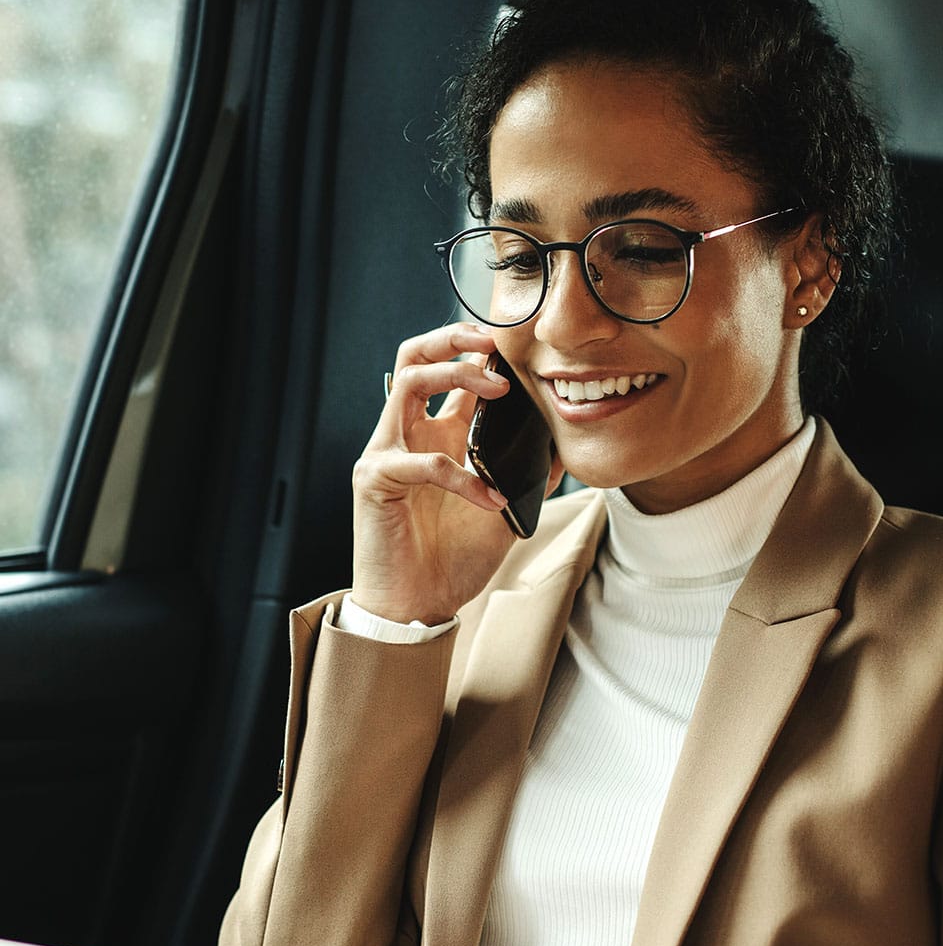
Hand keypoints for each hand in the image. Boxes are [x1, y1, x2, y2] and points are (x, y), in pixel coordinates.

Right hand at [352, 322, 550, 625]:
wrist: (417, 606)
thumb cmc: (452, 560)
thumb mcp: (505, 512)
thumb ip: (528, 478)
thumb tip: (564, 450)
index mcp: (439, 436)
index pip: (450, 371)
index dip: (478, 351)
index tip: (518, 348)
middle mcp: (410, 434)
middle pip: (416, 355)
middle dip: (455, 338)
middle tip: (495, 344)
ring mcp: (387, 452)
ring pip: (409, 381)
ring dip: (456, 377)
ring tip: (499, 392)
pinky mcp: (375, 480)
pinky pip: (423, 462)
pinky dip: (464, 477)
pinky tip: (491, 500)